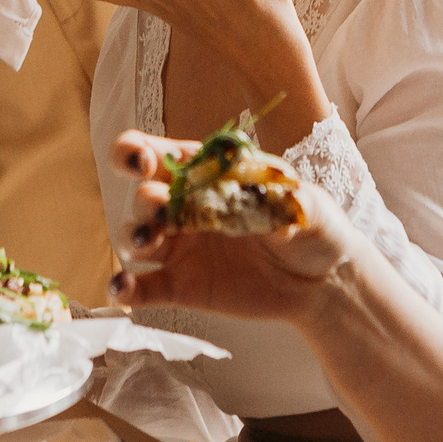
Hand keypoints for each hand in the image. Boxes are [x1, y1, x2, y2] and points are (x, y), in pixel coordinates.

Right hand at [103, 129, 360, 325]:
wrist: (322, 280)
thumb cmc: (312, 226)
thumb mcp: (309, 205)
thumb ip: (288, 199)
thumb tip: (272, 200)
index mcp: (207, 174)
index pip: (159, 155)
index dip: (138, 152)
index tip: (141, 159)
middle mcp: (184, 207)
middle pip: (143, 196)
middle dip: (145, 200)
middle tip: (162, 208)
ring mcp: (179, 248)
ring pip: (136, 238)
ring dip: (133, 237)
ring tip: (145, 242)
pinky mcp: (181, 287)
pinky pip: (142, 289)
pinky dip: (124, 289)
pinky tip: (120, 289)